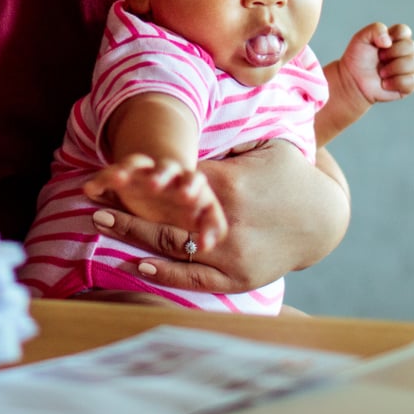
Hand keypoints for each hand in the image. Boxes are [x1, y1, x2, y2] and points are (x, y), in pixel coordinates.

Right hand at [83, 154, 227, 253]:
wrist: (165, 179)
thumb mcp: (202, 217)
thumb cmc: (187, 208)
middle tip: (156, 184)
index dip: (192, 189)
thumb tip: (210, 243)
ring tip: (119, 178)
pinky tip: (90, 189)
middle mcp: (168, 175)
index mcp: (191, 184)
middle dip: (161, 176)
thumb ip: (211, 228)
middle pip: (167, 170)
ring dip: (128, 171)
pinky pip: (112, 172)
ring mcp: (144, 172)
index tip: (188, 199)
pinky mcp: (125, 172)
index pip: (196, 182)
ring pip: (137, 165)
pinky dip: (102, 180)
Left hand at [93, 139, 342, 293]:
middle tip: (90, 199)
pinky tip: (135, 263)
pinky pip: (195, 277)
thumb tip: (189, 134)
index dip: (141, 175)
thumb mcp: (264, 146)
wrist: (323, 220)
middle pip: (164, 215)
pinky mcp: (237, 278)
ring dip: (134, 235)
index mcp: (230, 185)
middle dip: (125, 207)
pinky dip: (164, 272)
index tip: (112, 169)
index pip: (175, 180)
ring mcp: (232, 255)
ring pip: (173, 246)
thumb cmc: (288, 174)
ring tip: (100, 224)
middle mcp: (227, 222)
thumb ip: (227, 141)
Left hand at [338, 22, 413, 104]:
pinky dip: (396, 82)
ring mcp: (406, 69)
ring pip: (413, 64)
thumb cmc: (357, 59)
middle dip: (392, 53)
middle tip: (380, 58)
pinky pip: (412, 81)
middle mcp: (402, 53)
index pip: (404, 31)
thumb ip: (376, 29)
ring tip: (381, 73)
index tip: (380, 43)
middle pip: (411, 46)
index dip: (395, 36)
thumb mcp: (361, 38)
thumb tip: (389, 41)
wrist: (352, 82)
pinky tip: (385, 84)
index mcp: (393, 39)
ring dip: (393, 68)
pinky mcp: (407, 85)